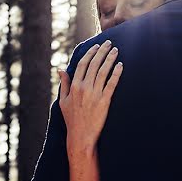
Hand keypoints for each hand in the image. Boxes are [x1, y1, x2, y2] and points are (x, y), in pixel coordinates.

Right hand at [59, 40, 122, 157]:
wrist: (81, 137)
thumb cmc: (71, 119)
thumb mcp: (63, 101)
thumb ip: (64, 84)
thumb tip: (60, 70)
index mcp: (74, 86)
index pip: (83, 64)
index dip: (90, 53)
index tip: (96, 46)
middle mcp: (84, 88)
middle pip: (95, 64)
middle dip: (102, 51)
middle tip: (109, 43)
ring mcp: (95, 94)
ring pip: (104, 71)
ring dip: (110, 59)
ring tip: (116, 50)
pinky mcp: (105, 101)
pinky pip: (112, 84)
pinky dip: (116, 73)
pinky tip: (120, 65)